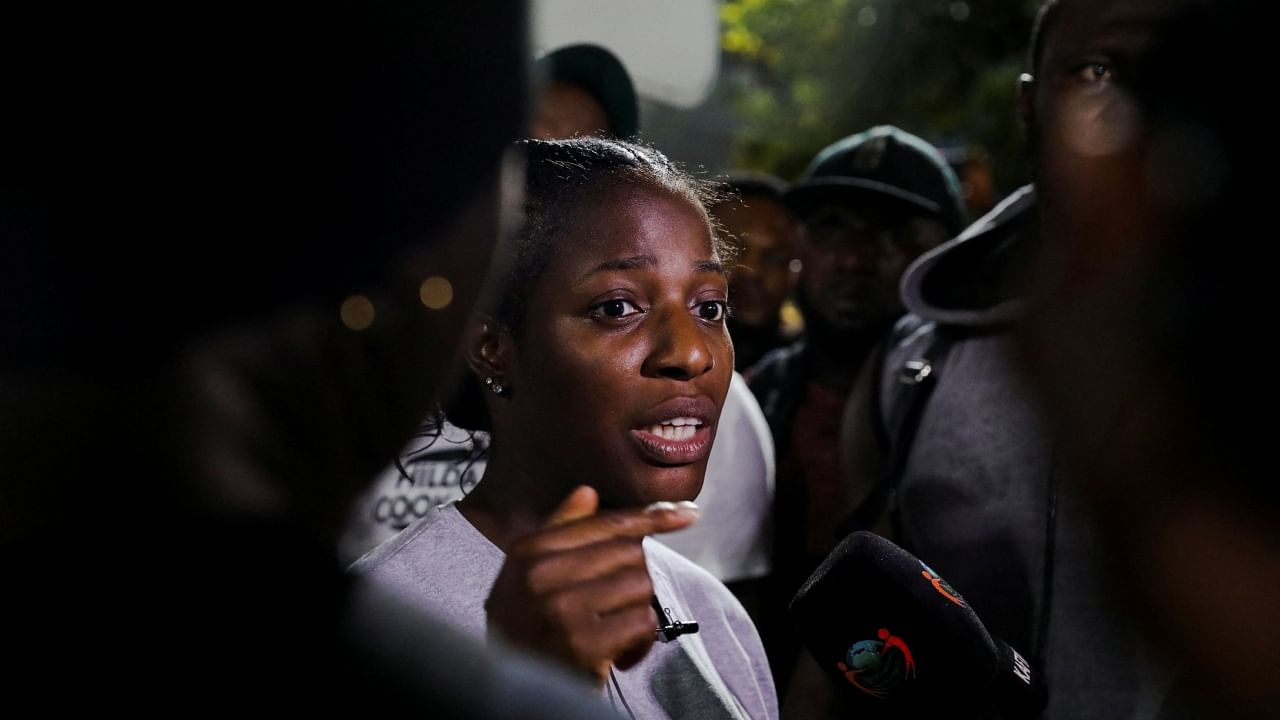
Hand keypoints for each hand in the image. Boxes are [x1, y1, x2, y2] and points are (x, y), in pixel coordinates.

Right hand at [485, 486, 698, 682]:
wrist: (510, 691)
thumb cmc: (527, 629)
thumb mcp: (527, 576)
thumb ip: (558, 532)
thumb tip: (587, 493)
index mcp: (529, 551)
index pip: (605, 523)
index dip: (651, 517)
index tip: (685, 515)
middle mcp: (540, 575)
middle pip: (630, 552)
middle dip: (634, 579)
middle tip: (614, 607)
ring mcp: (561, 609)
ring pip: (640, 585)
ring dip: (637, 612)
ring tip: (612, 631)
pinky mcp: (583, 643)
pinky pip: (643, 621)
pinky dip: (641, 642)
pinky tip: (618, 654)